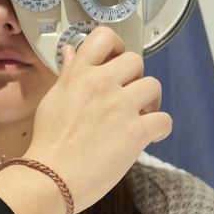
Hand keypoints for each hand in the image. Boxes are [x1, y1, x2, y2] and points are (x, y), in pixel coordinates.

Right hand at [23, 26, 170, 213]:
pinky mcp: (136, 132)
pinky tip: (148, 137)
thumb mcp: (54, 99)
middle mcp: (101, 84)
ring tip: (138, 116)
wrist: (50, 176)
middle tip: (126, 97)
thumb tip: (71, 52)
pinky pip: (164, 120)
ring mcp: (121, 107)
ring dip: (149, 101)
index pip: (104, 37)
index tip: (115, 60)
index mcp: (79, 74)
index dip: (116, 46)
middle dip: (134, 78)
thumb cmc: (48, 141)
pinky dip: (159, 128)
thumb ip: (68, 74)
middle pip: (136, 61)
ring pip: (154, 85)